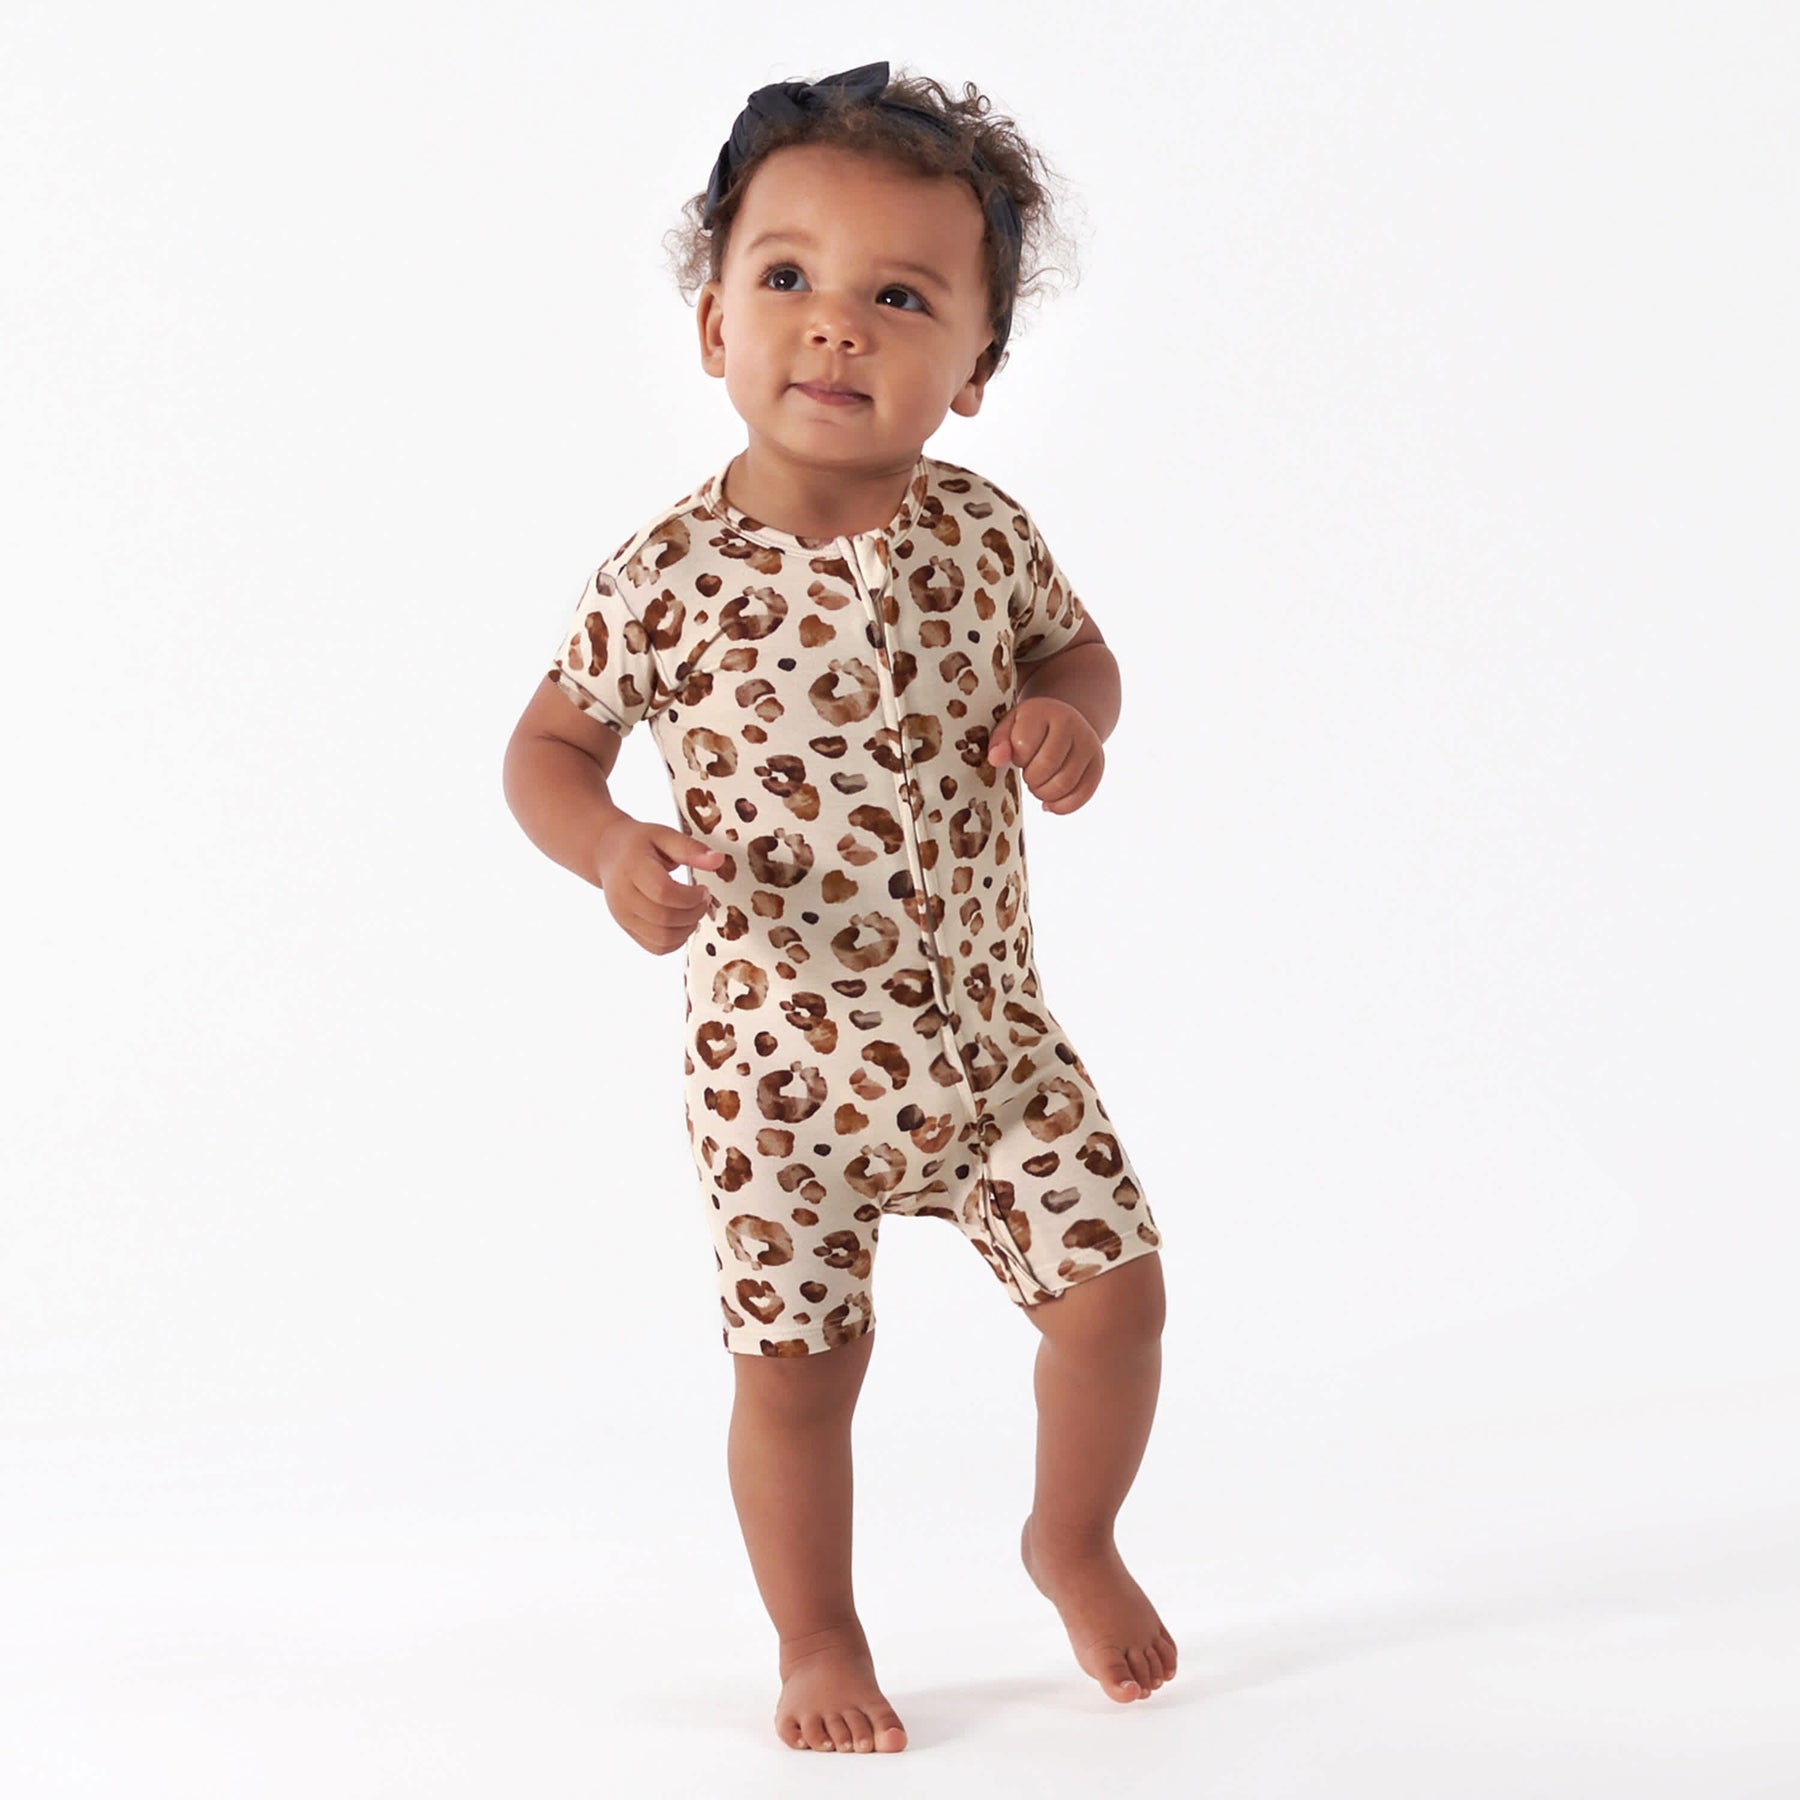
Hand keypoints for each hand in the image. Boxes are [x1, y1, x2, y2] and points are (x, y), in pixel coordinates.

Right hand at [594, 817, 726, 954]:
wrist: (608, 854)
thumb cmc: (637, 844)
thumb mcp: (664, 836)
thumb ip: (690, 849)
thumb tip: (718, 860)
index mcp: (632, 869)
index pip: (663, 893)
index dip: (690, 896)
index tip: (702, 889)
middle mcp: (624, 897)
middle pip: (664, 919)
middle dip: (694, 913)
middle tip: (703, 900)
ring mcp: (624, 917)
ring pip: (662, 939)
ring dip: (688, 929)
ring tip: (694, 910)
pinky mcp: (628, 929)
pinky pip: (657, 947)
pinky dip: (677, 940)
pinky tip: (683, 922)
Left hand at [986, 696, 1103, 813]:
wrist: (1067, 722)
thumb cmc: (1032, 727)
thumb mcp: (1011, 724)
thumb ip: (999, 740)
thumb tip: (996, 759)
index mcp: (1045, 710)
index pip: (1024, 745)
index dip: (1017, 758)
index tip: (1019, 755)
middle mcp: (1071, 724)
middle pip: (1046, 766)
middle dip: (1031, 779)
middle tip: (1029, 775)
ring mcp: (1088, 745)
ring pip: (1063, 784)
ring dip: (1044, 794)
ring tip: (1039, 785)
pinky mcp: (1097, 765)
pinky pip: (1081, 795)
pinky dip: (1061, 806)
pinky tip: (1050, 802)